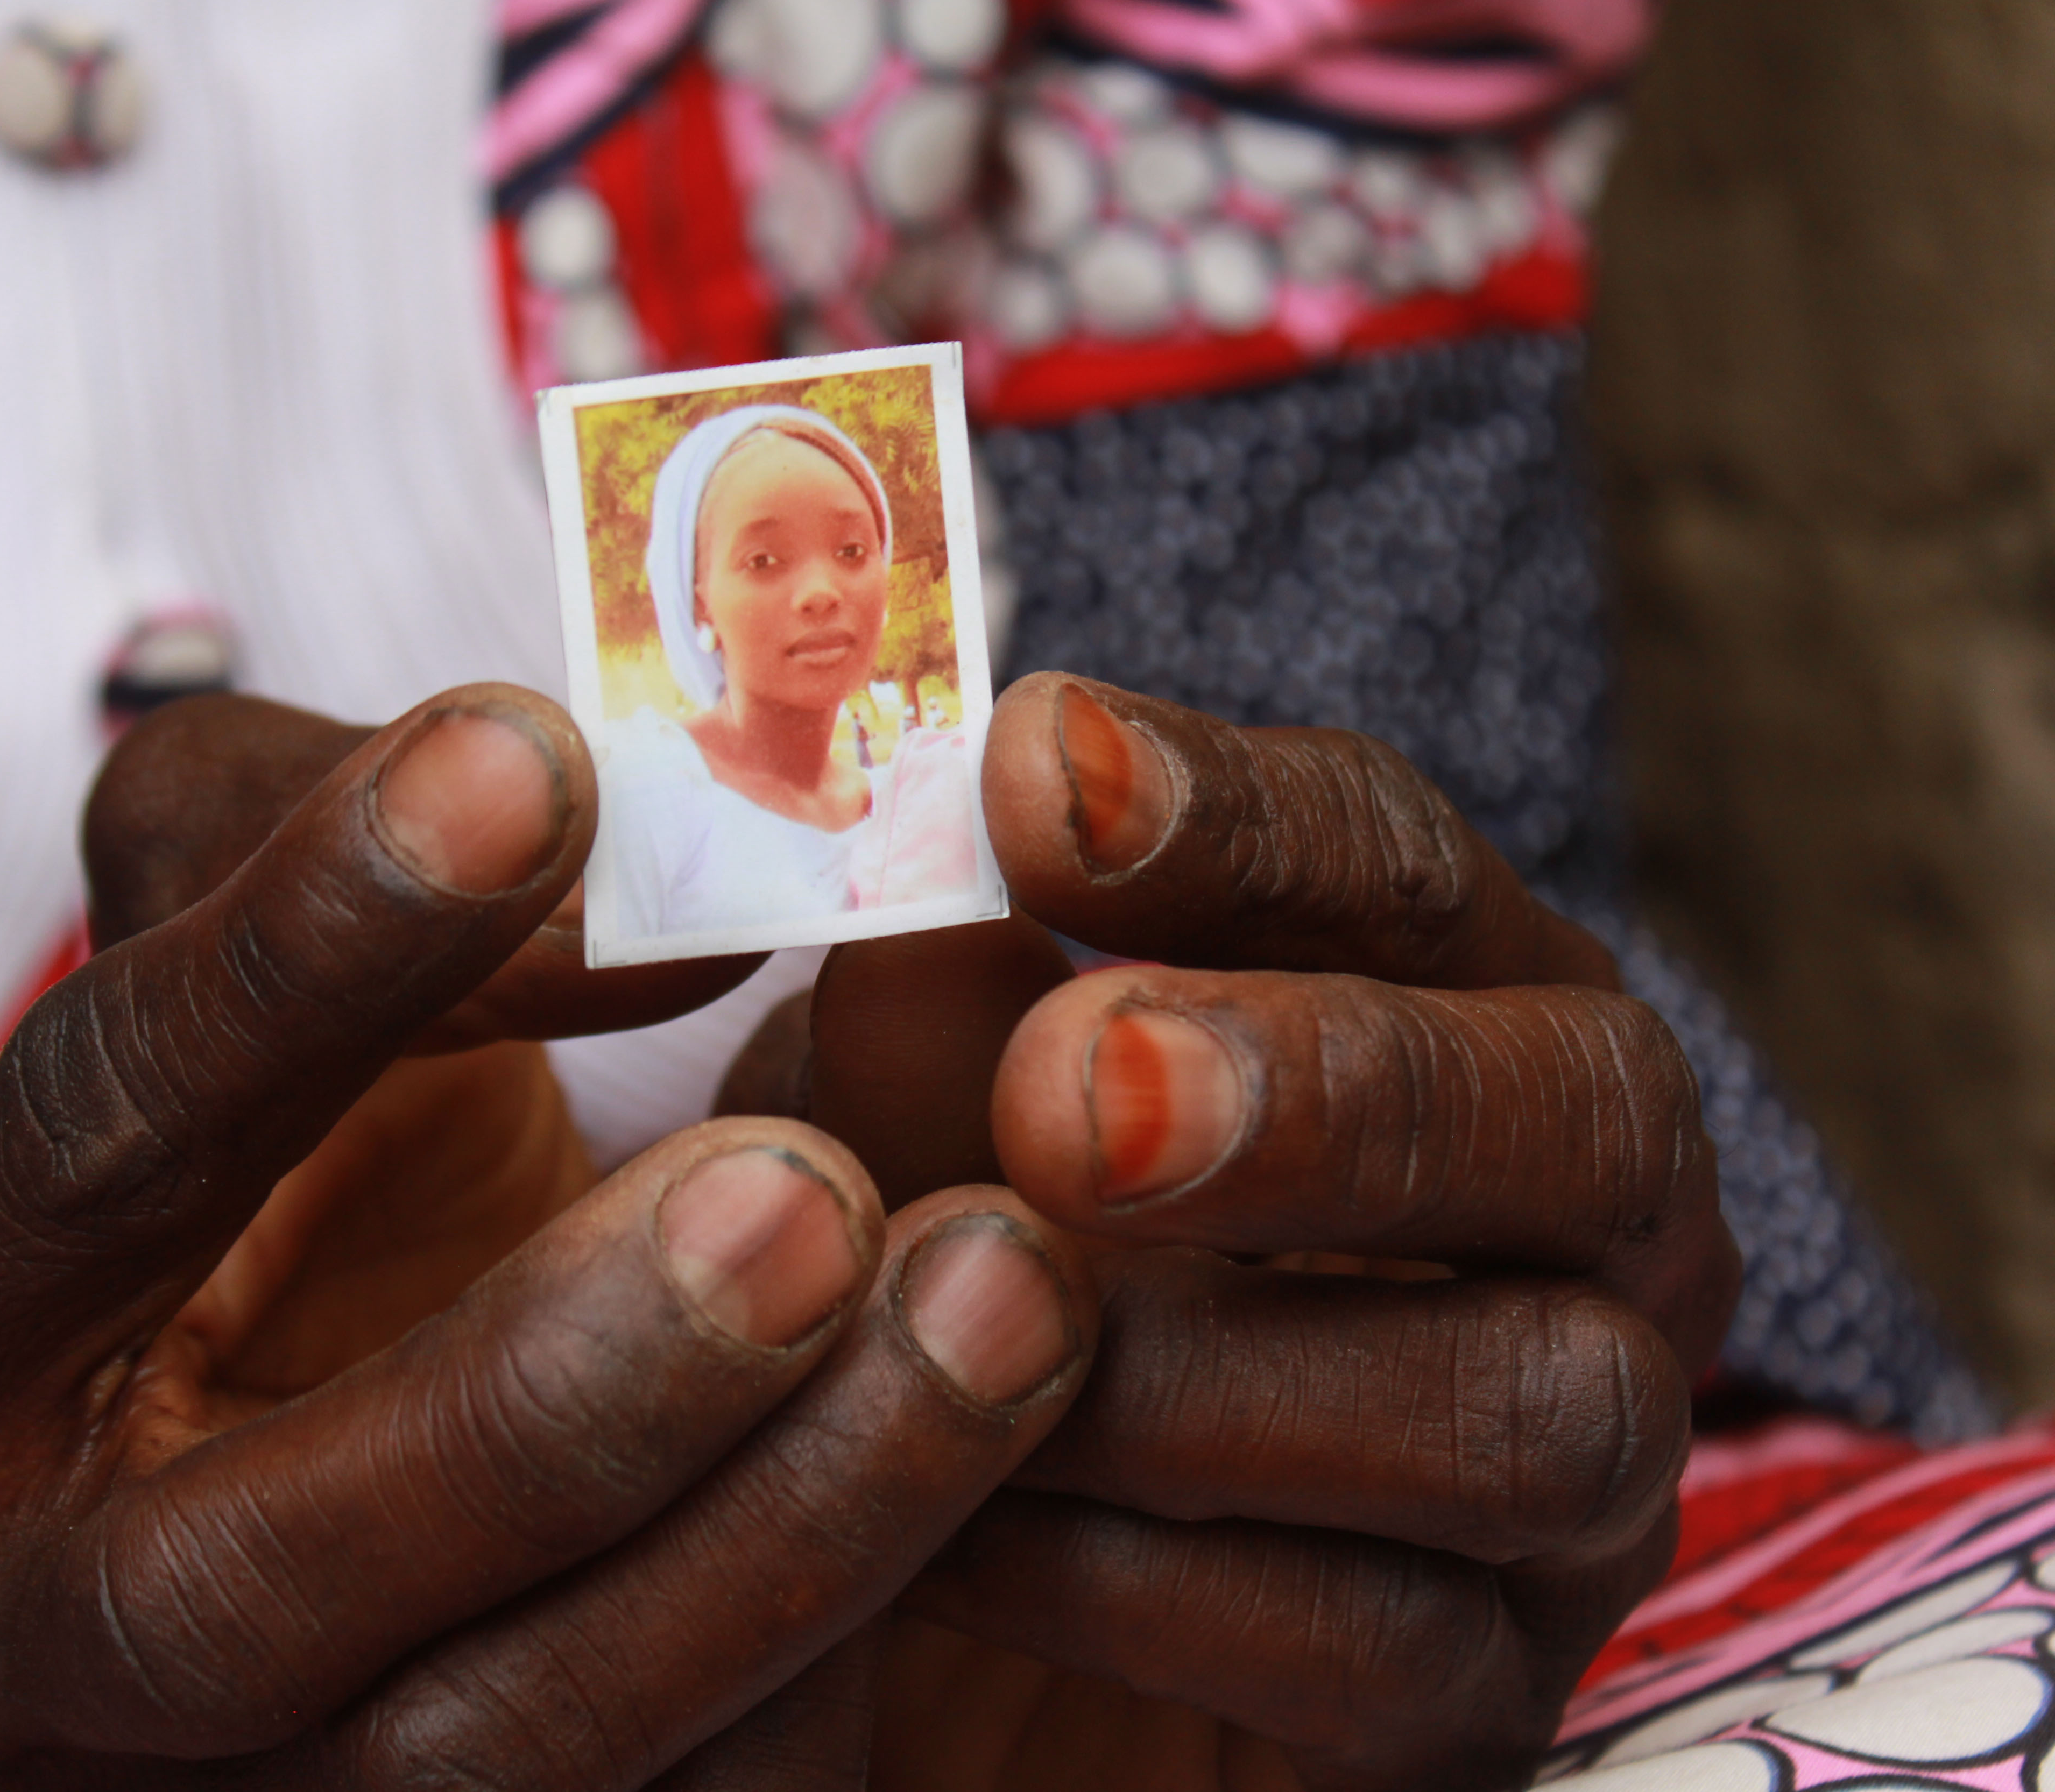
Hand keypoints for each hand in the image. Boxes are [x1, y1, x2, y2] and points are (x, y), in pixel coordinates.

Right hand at [0, 685, 1102, 1788]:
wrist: (239, 1482)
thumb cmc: (252, 1179)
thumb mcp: (262, 976)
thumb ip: (383, 854)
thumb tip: (663, 852)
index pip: (88, 1149)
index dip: (299, 957)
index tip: (530, 768)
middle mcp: (39, 1629)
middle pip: (238, 1583)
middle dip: (539, 1392)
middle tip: (804, 1190)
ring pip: (484, 1754)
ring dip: (772, 1537)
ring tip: (1000, 1296)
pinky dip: (843, 1658)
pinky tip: (1009, 1462)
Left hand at [773, 674, 1738, 1789]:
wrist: (962, 1606)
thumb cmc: (952, 1267)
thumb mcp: (900, 1118)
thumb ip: (915, 1015)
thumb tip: (892, 891)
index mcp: (1455, 1006)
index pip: (1402, 864)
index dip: (1231, 818)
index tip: (1023, 775)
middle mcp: (1581, 1223)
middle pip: (1581, 1110)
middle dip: (1322, 1093)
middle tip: (1070, 1093)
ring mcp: (1574, 1474)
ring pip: (1520, 1406)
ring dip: (1207, 1372)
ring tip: (969, 1340)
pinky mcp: (1493, 1697)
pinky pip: (1381, 1653)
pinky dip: (1136, 1588)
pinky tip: (942, 1540)